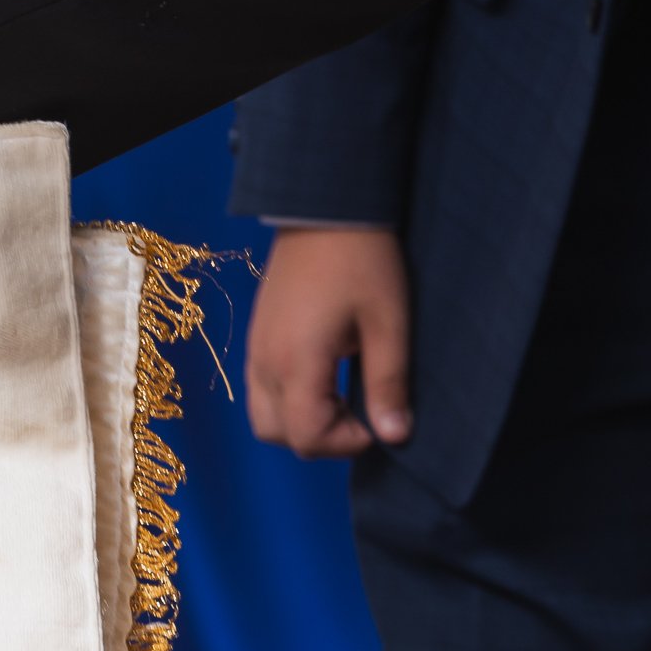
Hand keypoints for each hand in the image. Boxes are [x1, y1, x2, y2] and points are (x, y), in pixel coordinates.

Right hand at [243, 226, 413, 455]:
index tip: (379, 422)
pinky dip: (288, 400)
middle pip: (278, 435)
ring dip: (301, 421)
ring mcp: (255, 349)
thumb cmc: (363, 260)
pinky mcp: (256, 337)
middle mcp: (265, 363)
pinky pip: (260, 390)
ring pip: (264, 417)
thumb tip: (394, 435)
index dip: (346, 443)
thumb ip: (388, 383)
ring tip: (342, 396)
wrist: (325, 206)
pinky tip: (324, 376)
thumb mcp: (388, 323)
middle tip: (360, 415)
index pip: (308, 436)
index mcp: (297, 362)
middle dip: (321, 438)